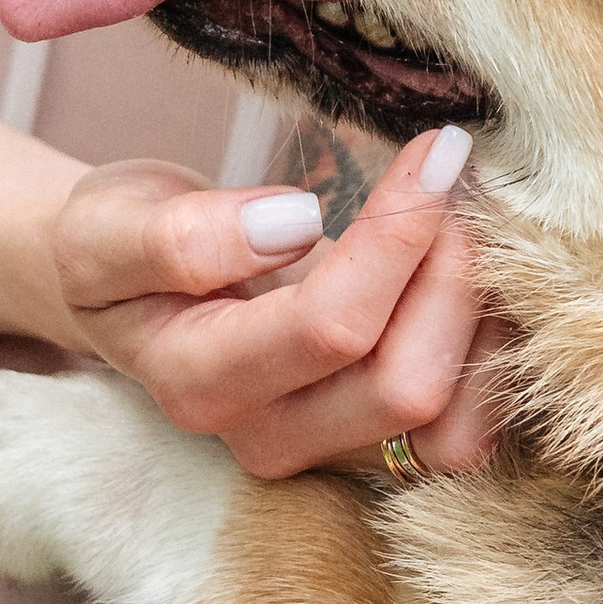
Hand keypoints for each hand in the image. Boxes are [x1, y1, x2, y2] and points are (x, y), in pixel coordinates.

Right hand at [55, 124, 504, 478]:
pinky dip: (494, 357)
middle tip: (462, 184)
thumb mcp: (108, 224)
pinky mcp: (376, 448)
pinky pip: (467, 432)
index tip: (436, 149)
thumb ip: (180, 235)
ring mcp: (327, 454)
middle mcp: (267, 438)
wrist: (131, 293)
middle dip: (454, 274)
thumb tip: (290, 222)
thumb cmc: (122, 246)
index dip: (399, 234)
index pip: (330, 326)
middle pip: (405, 387)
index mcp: (198, 381)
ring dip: (485, 322)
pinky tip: (485, 275)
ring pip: (451, 429)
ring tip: (479, 226)